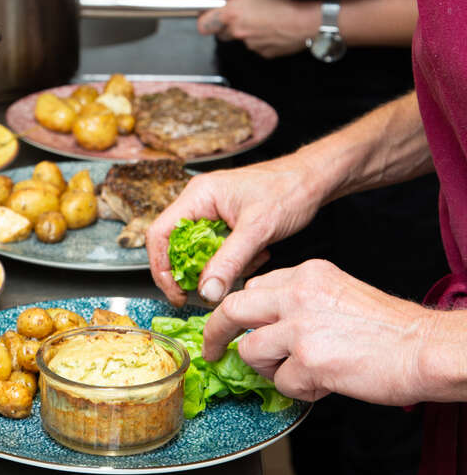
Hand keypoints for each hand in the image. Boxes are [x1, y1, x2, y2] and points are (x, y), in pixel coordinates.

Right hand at [145, 156, 322, 306]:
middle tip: (213, 291)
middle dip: (196, 272)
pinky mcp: (226, 222)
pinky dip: (234, 261)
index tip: (178, 294)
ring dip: (221, 267)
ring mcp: (212, 212)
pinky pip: (217, 251)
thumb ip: (229, 262)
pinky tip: (257, 255)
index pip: (160, 233)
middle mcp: (199, 202)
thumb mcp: (257, 230)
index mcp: (198, 195)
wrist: (313, 180)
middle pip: (177, 246)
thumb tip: (206, 292)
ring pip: (200, 252)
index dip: (162, 268)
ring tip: (249, 263)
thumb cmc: (288, 191)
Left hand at [198, 0, 317, 57]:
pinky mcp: (265, 52)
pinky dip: (262, 38)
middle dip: (228, 24)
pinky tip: (274, 26)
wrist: (309, 18)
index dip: (206, 19)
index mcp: (231, 14)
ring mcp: (252, 44)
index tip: (210, 14)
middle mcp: (238, 32)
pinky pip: (258, 46)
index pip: (204, 24)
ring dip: (248, 30)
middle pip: (222, 33)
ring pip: (242, 39)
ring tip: (265, 17)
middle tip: (242, 12)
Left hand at [201, 260, 433, 405]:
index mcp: (305, 274)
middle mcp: (297, 293)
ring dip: (268, 369)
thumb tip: (266, 321)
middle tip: (212, 350)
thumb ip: (299, 299)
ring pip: (250, 351)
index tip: (232, 327)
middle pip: (233, 308)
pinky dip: (297, 390)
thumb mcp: (337, 291)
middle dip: (216, 332)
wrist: (421, 347)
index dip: (240, 311)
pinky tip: (322, 383)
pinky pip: (281, 382)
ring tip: (299, 372)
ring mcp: (300, 326)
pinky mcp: (308, 359)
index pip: (252, 286)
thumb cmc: (387, 327)